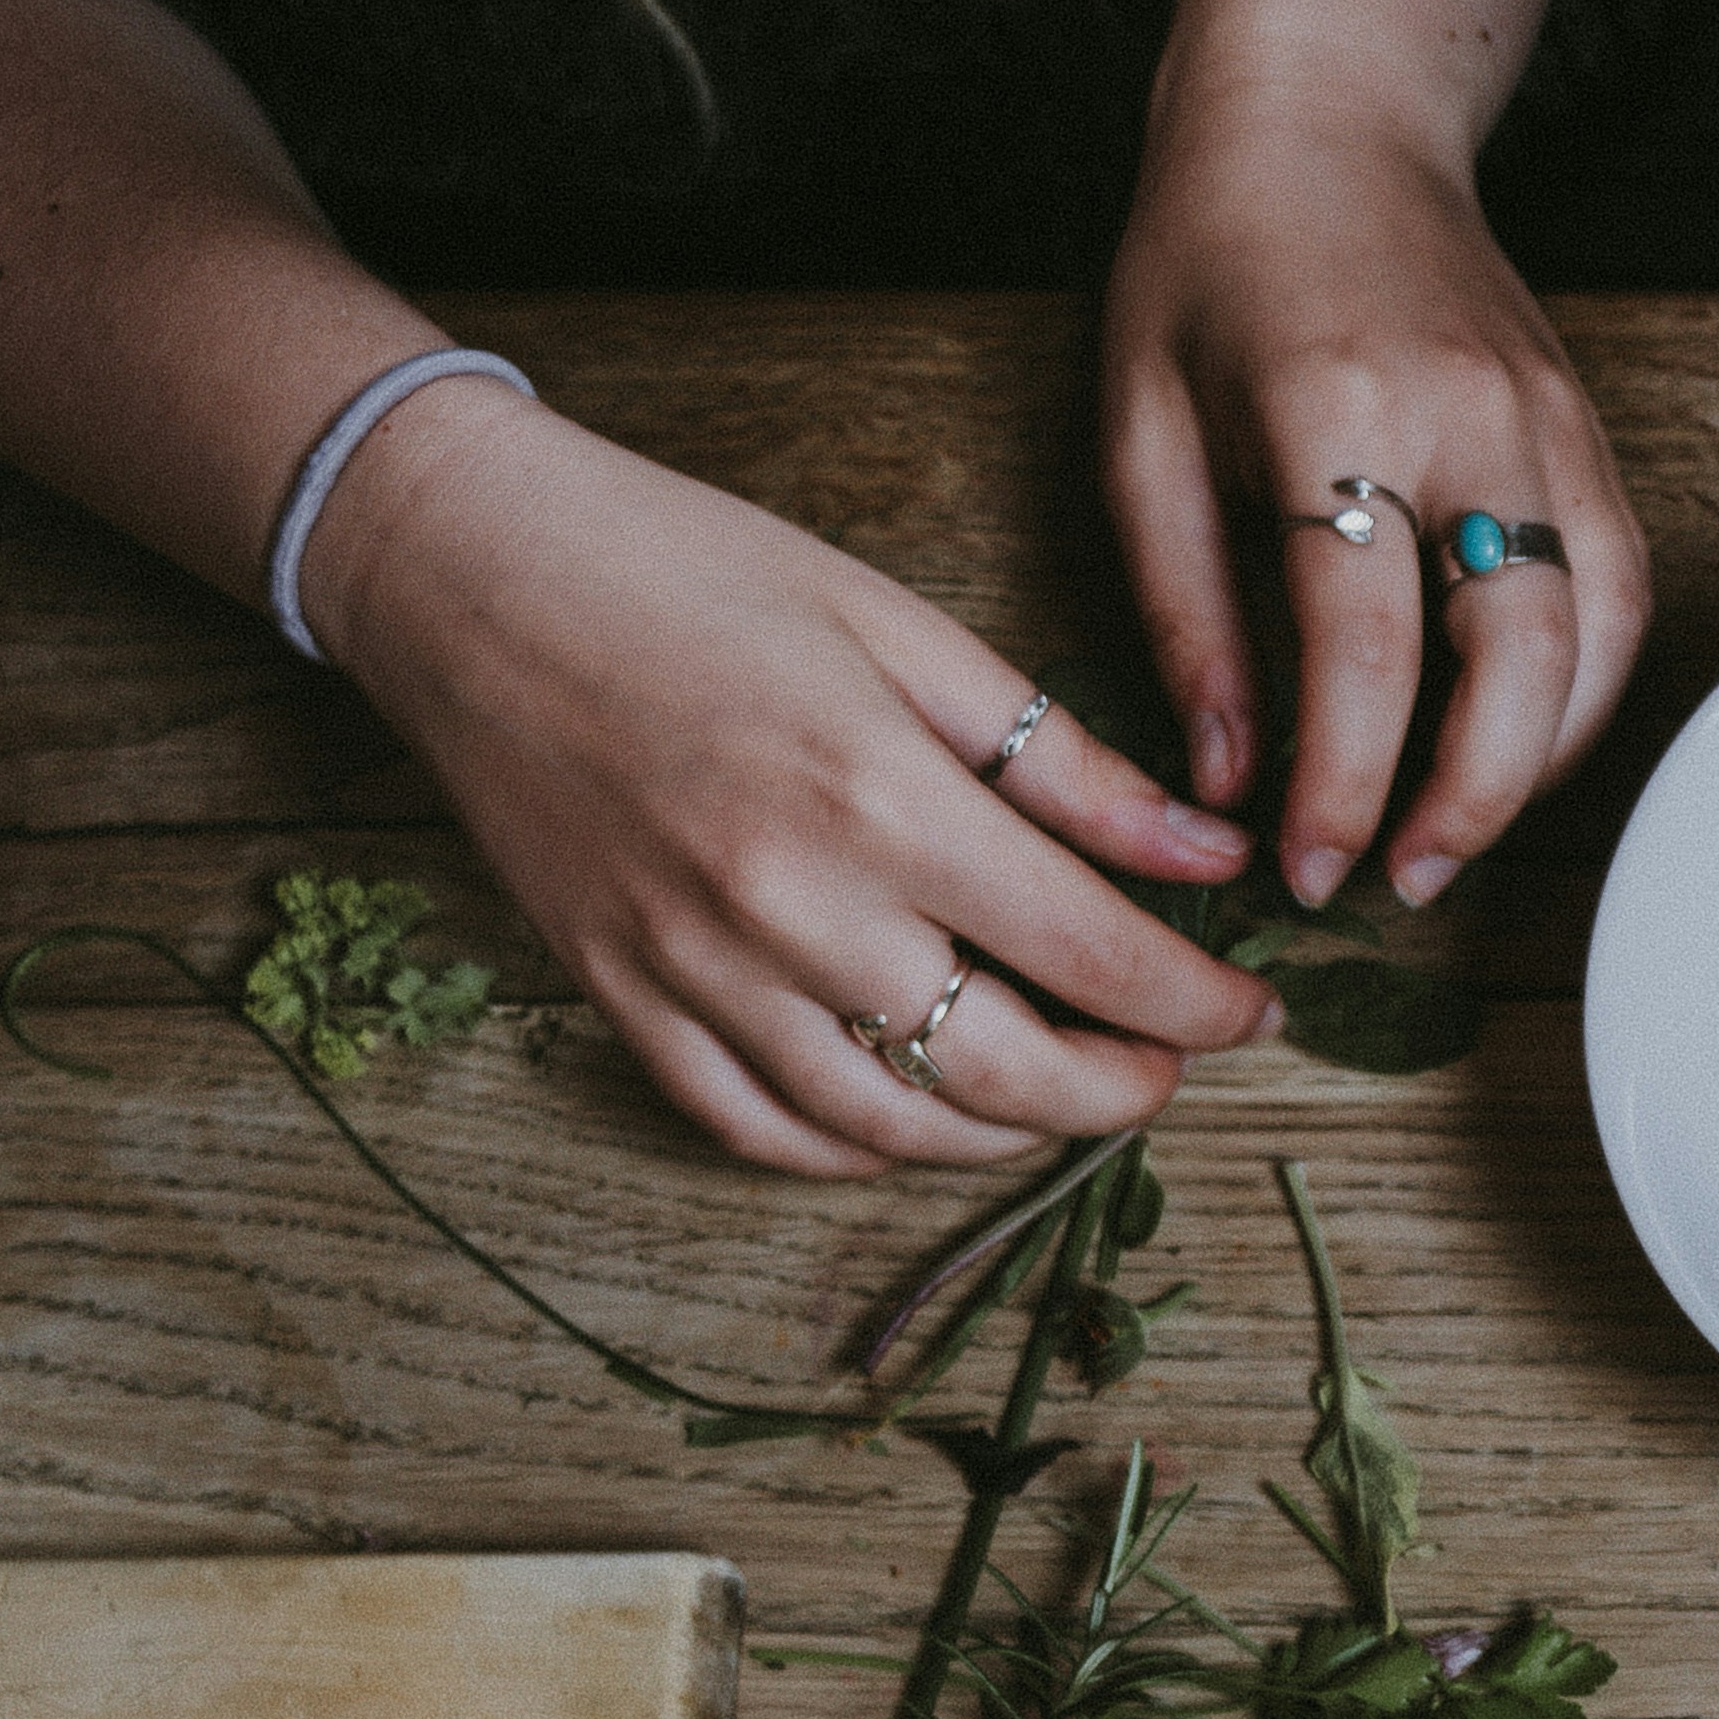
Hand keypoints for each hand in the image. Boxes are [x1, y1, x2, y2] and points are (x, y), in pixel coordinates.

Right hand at [323, 394, 1280, 1180]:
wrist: (467, 569)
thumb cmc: (692, 573)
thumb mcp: (906, 631)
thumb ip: (1067, 765)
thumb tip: (1211, 862)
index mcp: (881, 799)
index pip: (1096, 957)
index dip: (1200, 1007)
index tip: (1252, 1011)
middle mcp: (790, 908)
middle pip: (1009, 1073)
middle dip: (1120, 1093)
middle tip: (1166, 1068)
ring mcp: (694, 969)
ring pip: (892, 1127)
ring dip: (1002, 1136)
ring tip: (1058, 1093)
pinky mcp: (620, 998)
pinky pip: (760, 1132)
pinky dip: (858, 1149)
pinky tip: (917, 1112)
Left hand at [1103, 93, 1649, 910]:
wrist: (1328, 116)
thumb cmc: (1208, 262)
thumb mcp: (1138, 425)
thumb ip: (1183, 607)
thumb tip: (1225, 774)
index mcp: (1336, 409)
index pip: (1364, 644)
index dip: (1343, 782)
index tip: (1307, 869)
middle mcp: (1468, 419)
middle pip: (1518, 655)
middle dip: (1466, 800)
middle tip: (1399, 883)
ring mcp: (1549, 425)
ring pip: (1594, 639)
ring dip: (1536, 763)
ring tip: (1452, 835)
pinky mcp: (1588, 436)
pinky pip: (1619, 597)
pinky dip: (1580, 695)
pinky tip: (1514, 746)